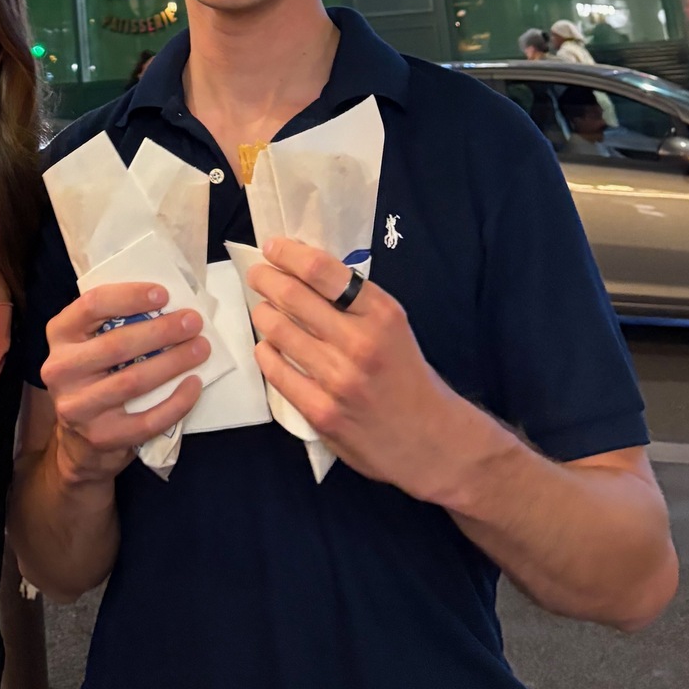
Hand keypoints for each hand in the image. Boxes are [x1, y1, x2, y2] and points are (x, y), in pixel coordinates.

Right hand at [40, 283, 207, 489]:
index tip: (164, 294)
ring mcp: (79, 407)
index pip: (92, 305)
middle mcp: (61, 369)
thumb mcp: (89, 342)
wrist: (78, 440)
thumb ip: (113, 322)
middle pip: (117, 344)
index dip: (129, 296)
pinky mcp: (101, 437)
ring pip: (133, 381)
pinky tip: (194, 385)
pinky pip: (146, 420)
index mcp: (60, 334)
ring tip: (201, 348)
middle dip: (162, 330)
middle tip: (193, 322)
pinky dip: (176, 402)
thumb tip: (169, 303)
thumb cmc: (94, 375)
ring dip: (173, 362)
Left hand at [246, 238, 477, 506]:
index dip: (289, 253)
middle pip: (292, 296)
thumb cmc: (407, 374)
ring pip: (278, 332)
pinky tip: (268, 347)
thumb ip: (353, 299)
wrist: (431, 441)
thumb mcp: (392, 325)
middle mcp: (360, 343)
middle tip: (257, 275)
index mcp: (381, 314)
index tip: (272, 247)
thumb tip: (301, 268)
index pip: (323, 271)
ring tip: (263, 311)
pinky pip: (276, 372)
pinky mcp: (321, 413)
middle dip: (265, 279)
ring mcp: (338, 380)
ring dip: (263, 314)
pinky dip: (266, 353)